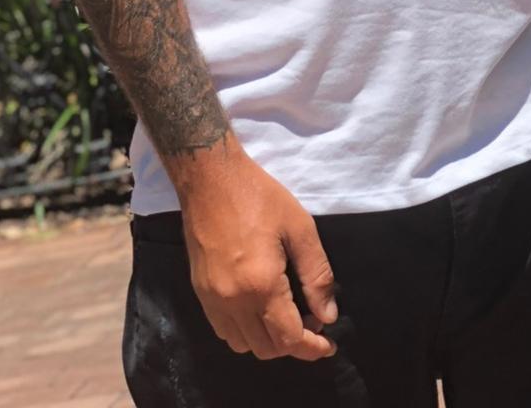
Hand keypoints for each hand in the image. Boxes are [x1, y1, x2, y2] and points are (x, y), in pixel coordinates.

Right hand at [177, 147, 337, 360]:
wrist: (210, 180)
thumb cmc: (259, 197)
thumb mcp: (300, 228)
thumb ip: (317, 275)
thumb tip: (328, 315)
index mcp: (261, 285)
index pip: (289, 338)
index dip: (312, 348)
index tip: (329, 345)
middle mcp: (233, 302)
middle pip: (266, 349)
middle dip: (293, 344)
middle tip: (312, 322)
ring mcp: (213, 301)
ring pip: (243, 345)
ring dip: (268, 341)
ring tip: (287, 317)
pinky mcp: (201, 294)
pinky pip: (224, 331)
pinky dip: (245, 332)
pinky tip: (260, 309)